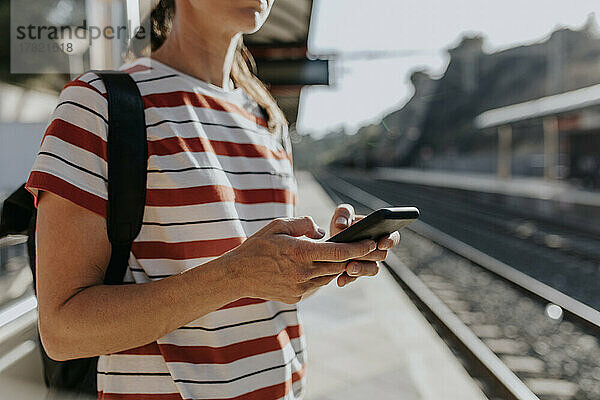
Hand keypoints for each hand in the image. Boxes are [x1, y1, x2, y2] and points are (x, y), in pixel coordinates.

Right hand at [227, 216, 376, 303]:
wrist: (237, 275)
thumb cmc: (258, 246)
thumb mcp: (278, 225)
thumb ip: (303, 224)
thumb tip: (323, 233)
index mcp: (299, 252)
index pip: (338, 252)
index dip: (358, 248)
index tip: (371, 243)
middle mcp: (302, 273)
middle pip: (339, 266)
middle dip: (354, 258)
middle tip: (366, 249)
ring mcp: (300, 288)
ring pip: (329, 277)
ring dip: (337, 267)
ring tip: (342, 256)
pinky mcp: (296, 297)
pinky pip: (316, 285)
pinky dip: (321, 276)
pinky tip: (316, 267)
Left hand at [329, 204, 400, 286]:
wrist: (330, 241)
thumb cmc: (342, 224)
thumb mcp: (342, 215)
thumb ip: (343, 213)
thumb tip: (341, 225)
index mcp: (379, 232)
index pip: (393, 237)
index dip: (389, 241)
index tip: (380, 243)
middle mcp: (377, 249)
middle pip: (382, 255)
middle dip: (371, 255)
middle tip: (359, 254)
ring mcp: (368, 262)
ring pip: (372, 269)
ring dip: (361, 269)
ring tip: (349, 268)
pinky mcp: (356, 272)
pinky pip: (355, 278)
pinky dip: (348, 279)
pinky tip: (340, 280)